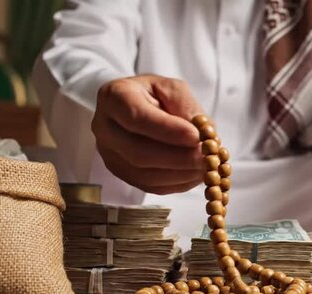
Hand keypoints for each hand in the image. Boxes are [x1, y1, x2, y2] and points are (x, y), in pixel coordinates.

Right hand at [92, 75, 204, 193]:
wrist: (137, 107)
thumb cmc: (155, 95)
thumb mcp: (173, 89)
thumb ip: (187, 108)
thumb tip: (202, 136)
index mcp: (114, 97)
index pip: (137, 118)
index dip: (168, 131)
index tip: (197, 137)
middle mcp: (104, 127)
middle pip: (138, 152)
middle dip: (178, 158)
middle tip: (207, 158)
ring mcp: (109, 154)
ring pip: (144, 174)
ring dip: (180, 174)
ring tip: (206, 167)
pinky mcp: (121, 173)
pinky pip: (150, 186)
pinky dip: (177, 183)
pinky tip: (195, 175)